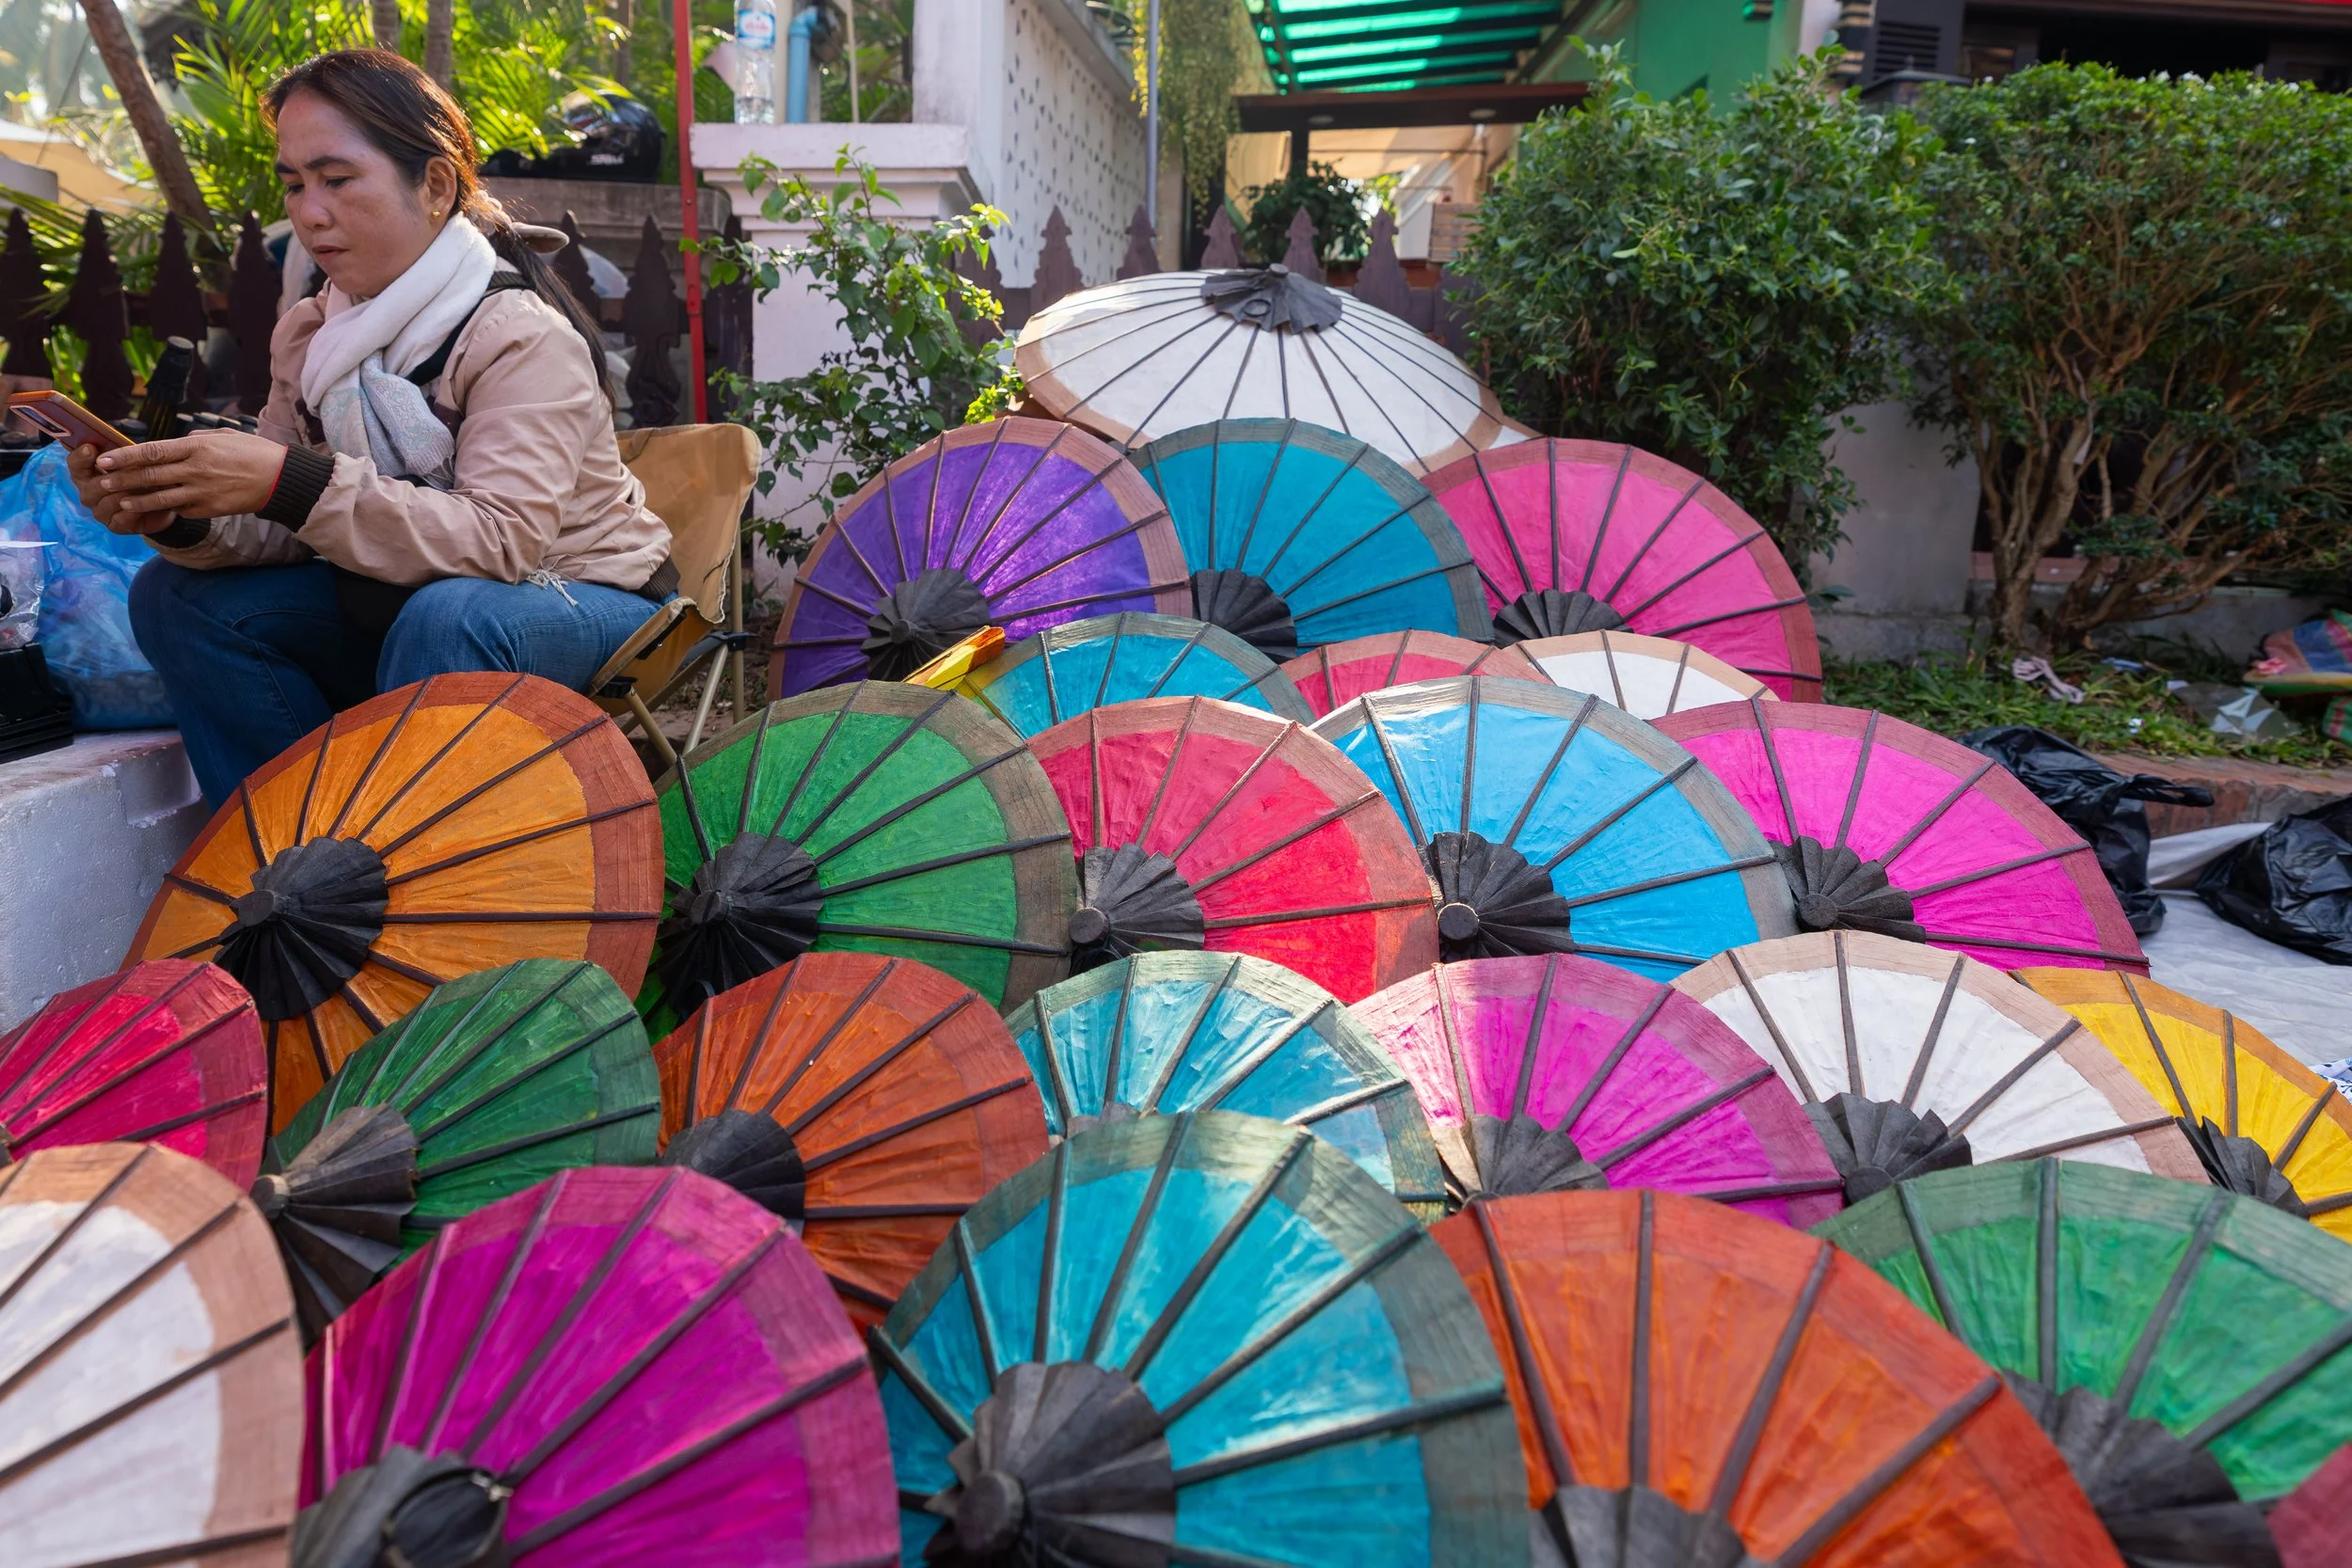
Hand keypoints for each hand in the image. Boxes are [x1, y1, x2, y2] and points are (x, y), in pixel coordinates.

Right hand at [68, 441, 170, 535]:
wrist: (161, 505)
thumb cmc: (142, 477)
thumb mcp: (132, 461)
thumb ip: (118, 452)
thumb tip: (107, 436)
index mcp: (86, 474)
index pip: (75, 464)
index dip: (81, 456)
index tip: (91, 448)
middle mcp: (88, 493)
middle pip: (91, 485)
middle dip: (111, 477)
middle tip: (129, 470)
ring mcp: (100, 512)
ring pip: (108, 501)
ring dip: (127, 492)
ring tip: (145, 485)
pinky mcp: (115, 526)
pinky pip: (122, 517)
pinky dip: (135, 509)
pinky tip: (145, 504)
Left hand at [94, 430, 286, 521]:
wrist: (281, 478)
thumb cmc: (254, 452)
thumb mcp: (224, 436)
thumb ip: (196, 440)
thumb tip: (175, 444)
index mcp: (197, 447)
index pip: (152, 451)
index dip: (125, 456)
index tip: (104, 459)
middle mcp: (196, 469)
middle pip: (150, 475)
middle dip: (122, 479)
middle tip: (101, 481)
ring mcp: (203, 491)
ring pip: (160, 497)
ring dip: (136, 499)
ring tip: (120, 501)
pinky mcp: (210, 508)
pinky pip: (181, 509)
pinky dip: (163, 509)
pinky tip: (149, 510)